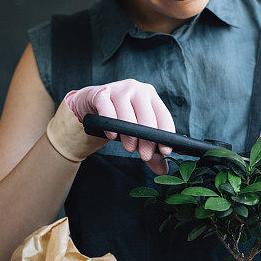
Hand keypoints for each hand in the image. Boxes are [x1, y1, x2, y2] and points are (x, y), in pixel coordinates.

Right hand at [51, 79, 175, 174]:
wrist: (94, 103)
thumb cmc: (120, 117)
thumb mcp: (136, 131)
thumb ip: (150, 149)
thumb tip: (163, 171)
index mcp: (151, 95)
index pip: (163, 115)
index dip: (166, 134)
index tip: (165, 151)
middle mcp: (138, 89)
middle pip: (147, 117)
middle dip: (147, 140)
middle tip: (145, 156)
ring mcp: (119, 89)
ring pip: (127, 114)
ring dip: (129, 135)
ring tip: (130, 148)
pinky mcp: (102, 94)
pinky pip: (107, 111)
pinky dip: (111, 125)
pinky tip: (113, 136)